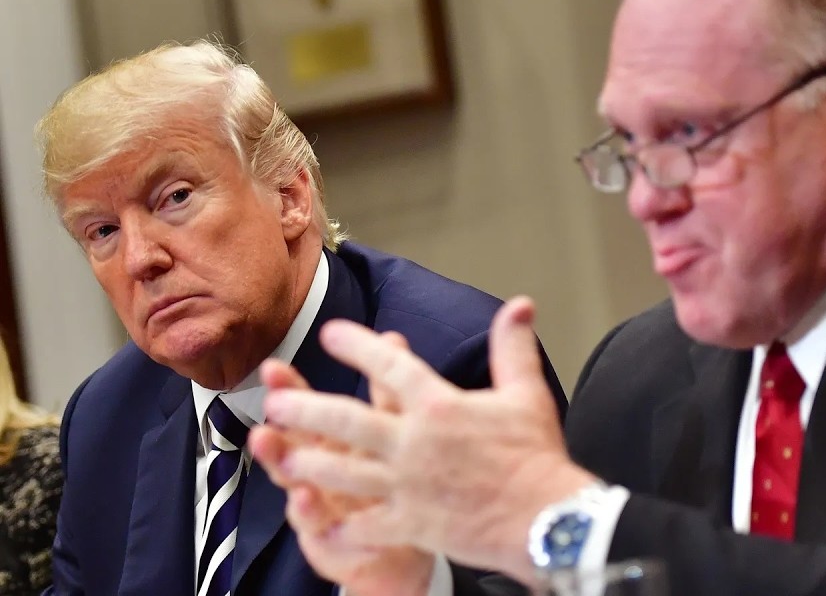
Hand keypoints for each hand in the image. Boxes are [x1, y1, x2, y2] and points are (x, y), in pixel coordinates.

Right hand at [250, 334, 435, 595]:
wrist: (403, 551)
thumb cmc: (392, 487)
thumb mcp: (393, 435)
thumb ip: (389, 392)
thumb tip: (391, 337)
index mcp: (336, 444)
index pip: (310, 410)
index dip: (291, 389)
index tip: (274, 366)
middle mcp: (321, 474)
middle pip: (293, 447)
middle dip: (277, 430)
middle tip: (264, 413)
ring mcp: (323, 509)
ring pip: (298, 489)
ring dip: (286, 470)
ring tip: (277, 456)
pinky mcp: (334, 545)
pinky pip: (325, 535)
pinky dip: (316, 519)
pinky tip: (308, 501)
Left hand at [253, 297, 593, 585]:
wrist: (546, 519)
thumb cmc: (536, 456)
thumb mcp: (527, 393)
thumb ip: (512, 347)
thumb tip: (520, 304)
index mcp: (440, 406)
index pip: (390, 366)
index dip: (357, 346)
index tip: (330, 334)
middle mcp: (415, 443)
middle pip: (347, 421)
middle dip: (306, 409)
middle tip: (274, 402)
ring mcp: (408, 485)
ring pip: (344, 472)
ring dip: (310, 463)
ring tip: (284, 457)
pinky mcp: (411, 524)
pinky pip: (367, 524)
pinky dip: (344, 523)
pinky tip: (325, 520)